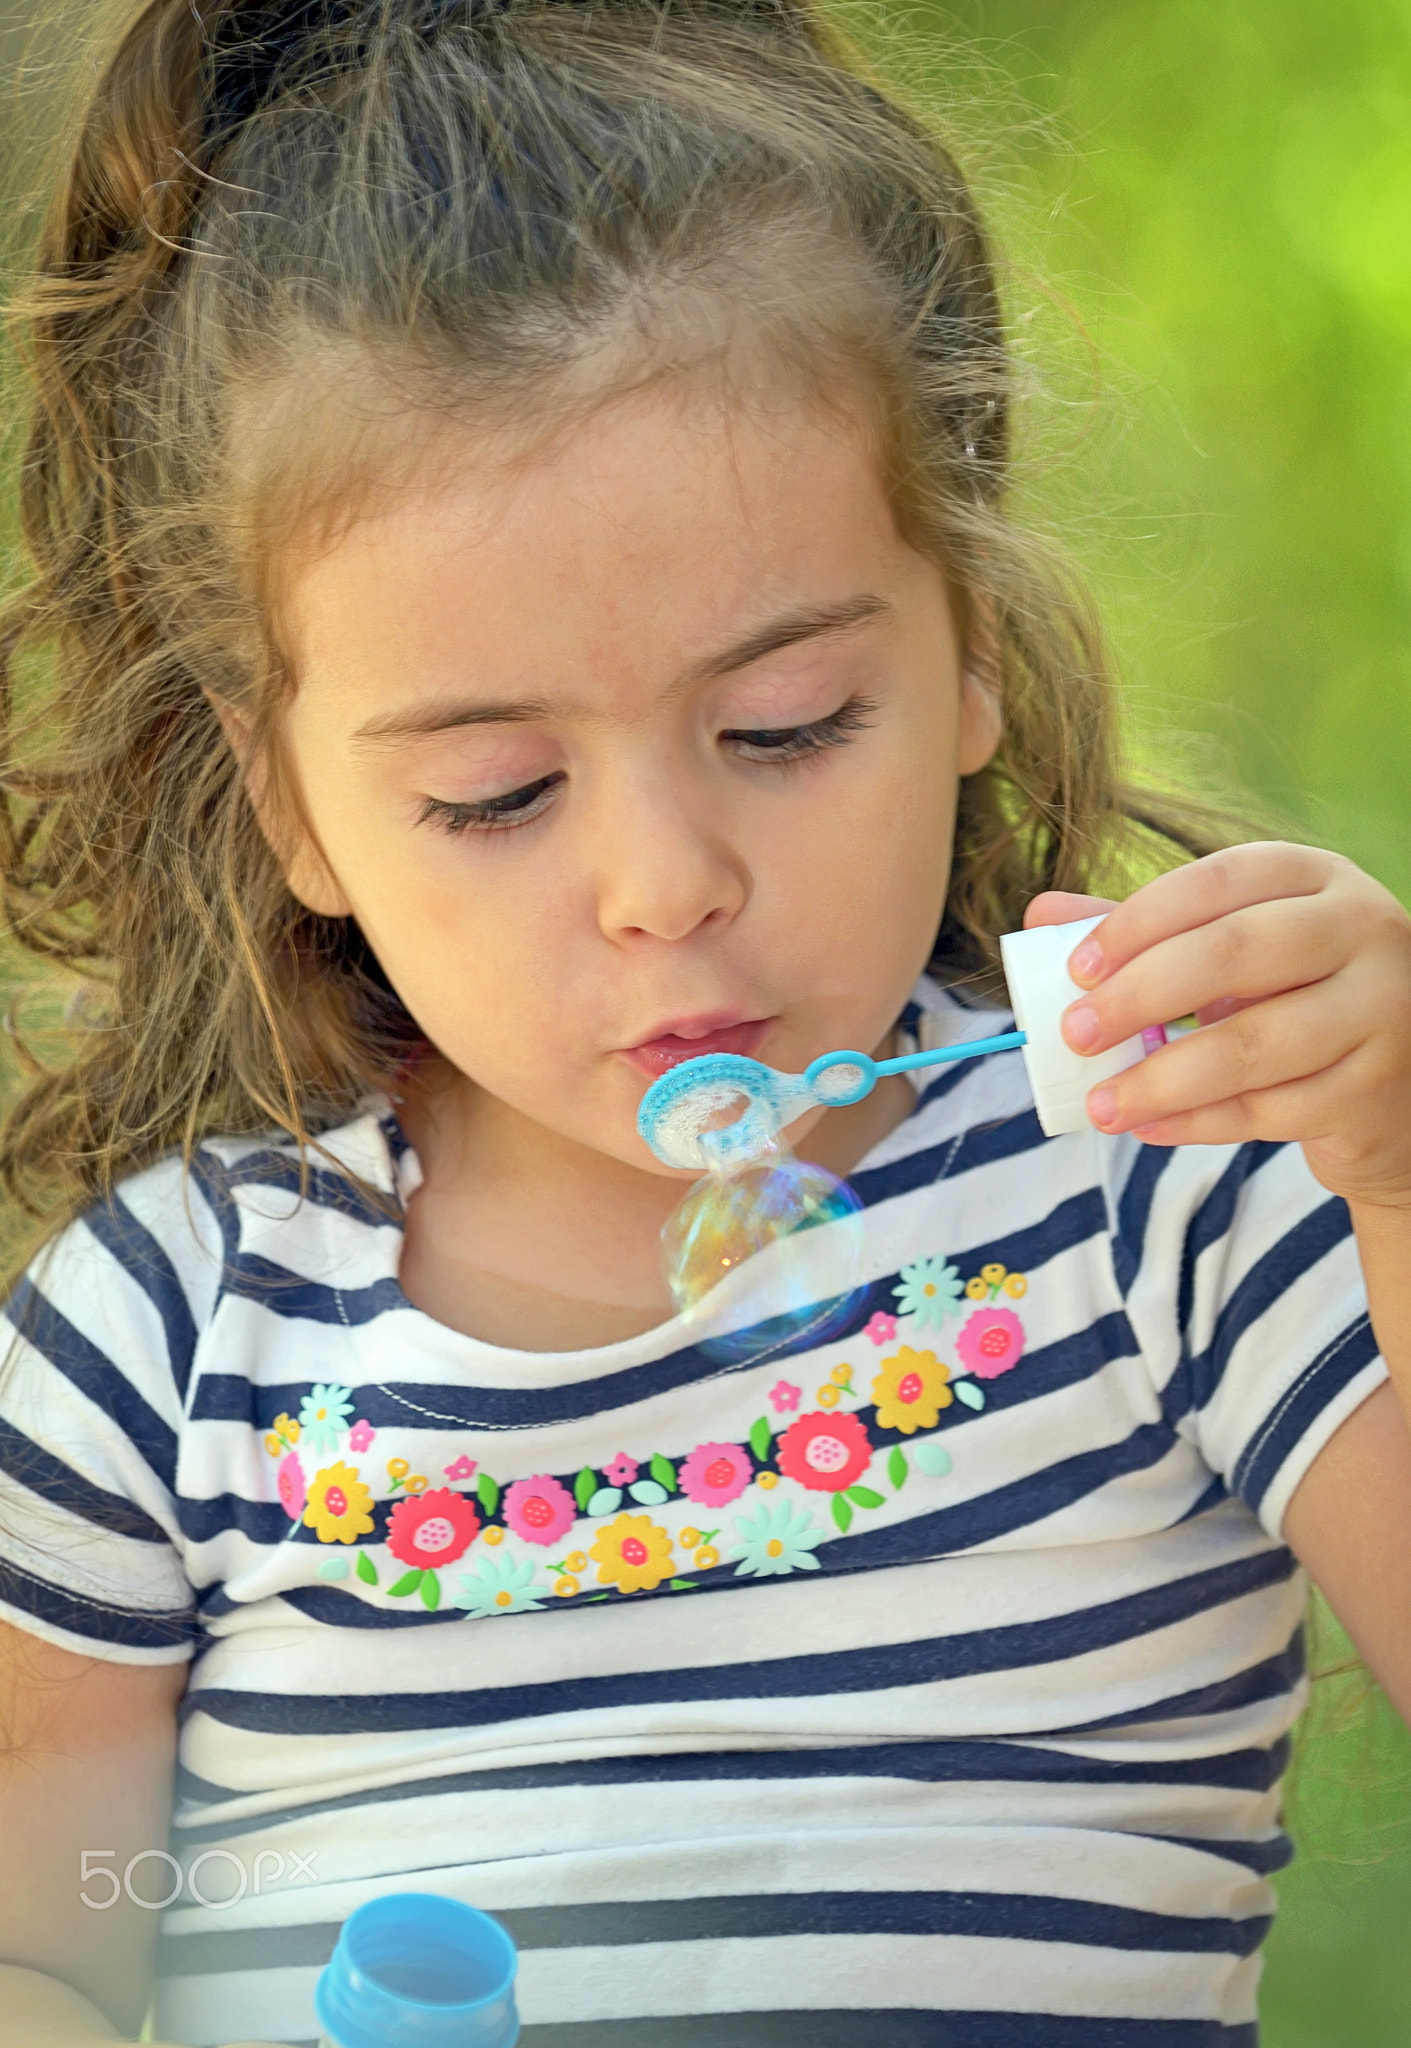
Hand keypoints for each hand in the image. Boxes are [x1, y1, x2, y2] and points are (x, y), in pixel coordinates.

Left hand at [1024, 843, 1410, 1208]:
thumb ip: (1145, 931)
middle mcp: (1365, 929)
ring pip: (1253, 1044)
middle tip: (1073, 1034)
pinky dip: (1198, 1123)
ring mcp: (1383, 1009)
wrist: (1396, 1089)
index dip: (1139, 920)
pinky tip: (1148, 1126)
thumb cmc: (1295, 998)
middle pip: (1236, 952)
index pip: (1218, 880)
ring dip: (1160, 1078)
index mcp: (1318, 877)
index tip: (1076, 968)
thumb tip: (1040, 913)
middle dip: (1140, 995)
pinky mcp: (1376, 1088)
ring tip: (1099, 1103)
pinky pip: (1270, 1112)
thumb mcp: (1233, 951)